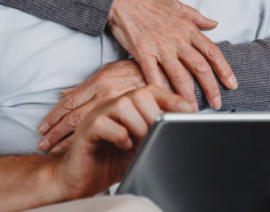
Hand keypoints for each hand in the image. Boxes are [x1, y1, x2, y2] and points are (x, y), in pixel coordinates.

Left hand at [39, 60, 160, 153]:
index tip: (42, 127)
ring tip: (52, 151)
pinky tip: (79, 149)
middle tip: (42, 144)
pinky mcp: (128, 113)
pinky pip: (106, 130)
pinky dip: (89, 141)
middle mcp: (104, 92)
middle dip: (55, 132)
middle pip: (73, 115)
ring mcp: (116, 104)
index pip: (70, 101)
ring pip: (84, 124)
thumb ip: (88, 84)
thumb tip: (63, 93)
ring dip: (66, 139)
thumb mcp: (111, 71)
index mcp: (100, 80)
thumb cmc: (138, 72)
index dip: (54, 115)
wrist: (166, 72)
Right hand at [50, 85, 193, 201]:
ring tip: (139, 142)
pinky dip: (119, 135)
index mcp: (127, 106)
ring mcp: (97, 115)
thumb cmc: (110, 161)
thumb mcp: (141, 147)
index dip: (172, 99)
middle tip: (157, 134)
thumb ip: (156, 134)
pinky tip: (123, 146)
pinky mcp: (85, 130)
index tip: (189, 111)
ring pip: (124, 105)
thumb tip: (181, 128)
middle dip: (155, 116)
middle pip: (140, 95)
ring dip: (138, 126)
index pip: (152, 91)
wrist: (80, 179)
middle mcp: (112, 106)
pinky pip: (104, 123)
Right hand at [108, 0, 236, 108]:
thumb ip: (197, 17)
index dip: (224, 69)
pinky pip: (153, 75)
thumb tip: (214, 24)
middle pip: (199, 67)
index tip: (231, 84)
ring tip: (193, 110)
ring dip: (188, 95)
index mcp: (187, 28)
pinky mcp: (142, 52)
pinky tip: (165, 101)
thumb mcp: (177, 4)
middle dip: (210, 88)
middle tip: (217, 104)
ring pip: (179, 75)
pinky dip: (160, 89)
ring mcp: (160, 47)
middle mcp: (177, 39)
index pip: (212, 51)